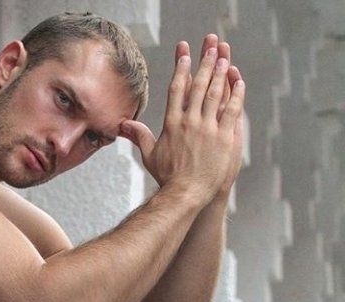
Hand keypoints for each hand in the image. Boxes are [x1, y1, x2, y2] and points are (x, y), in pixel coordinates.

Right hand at [120, 34, 245, 203]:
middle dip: (204, 63)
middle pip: (198, 86)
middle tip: (210, 46)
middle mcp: (189, 122)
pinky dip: (236, 94)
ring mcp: (208, 129)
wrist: (185, 194)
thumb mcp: (149, 155)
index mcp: (172, 124)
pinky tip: (239, 81)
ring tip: (224, 57)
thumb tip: (122, 126)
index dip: (181, 70)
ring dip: (220, 73)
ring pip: (216, 94)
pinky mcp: (224, 137)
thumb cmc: (166, 177)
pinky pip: (232, 110)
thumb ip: (139, 136)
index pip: (177, 90)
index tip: (185, 55)